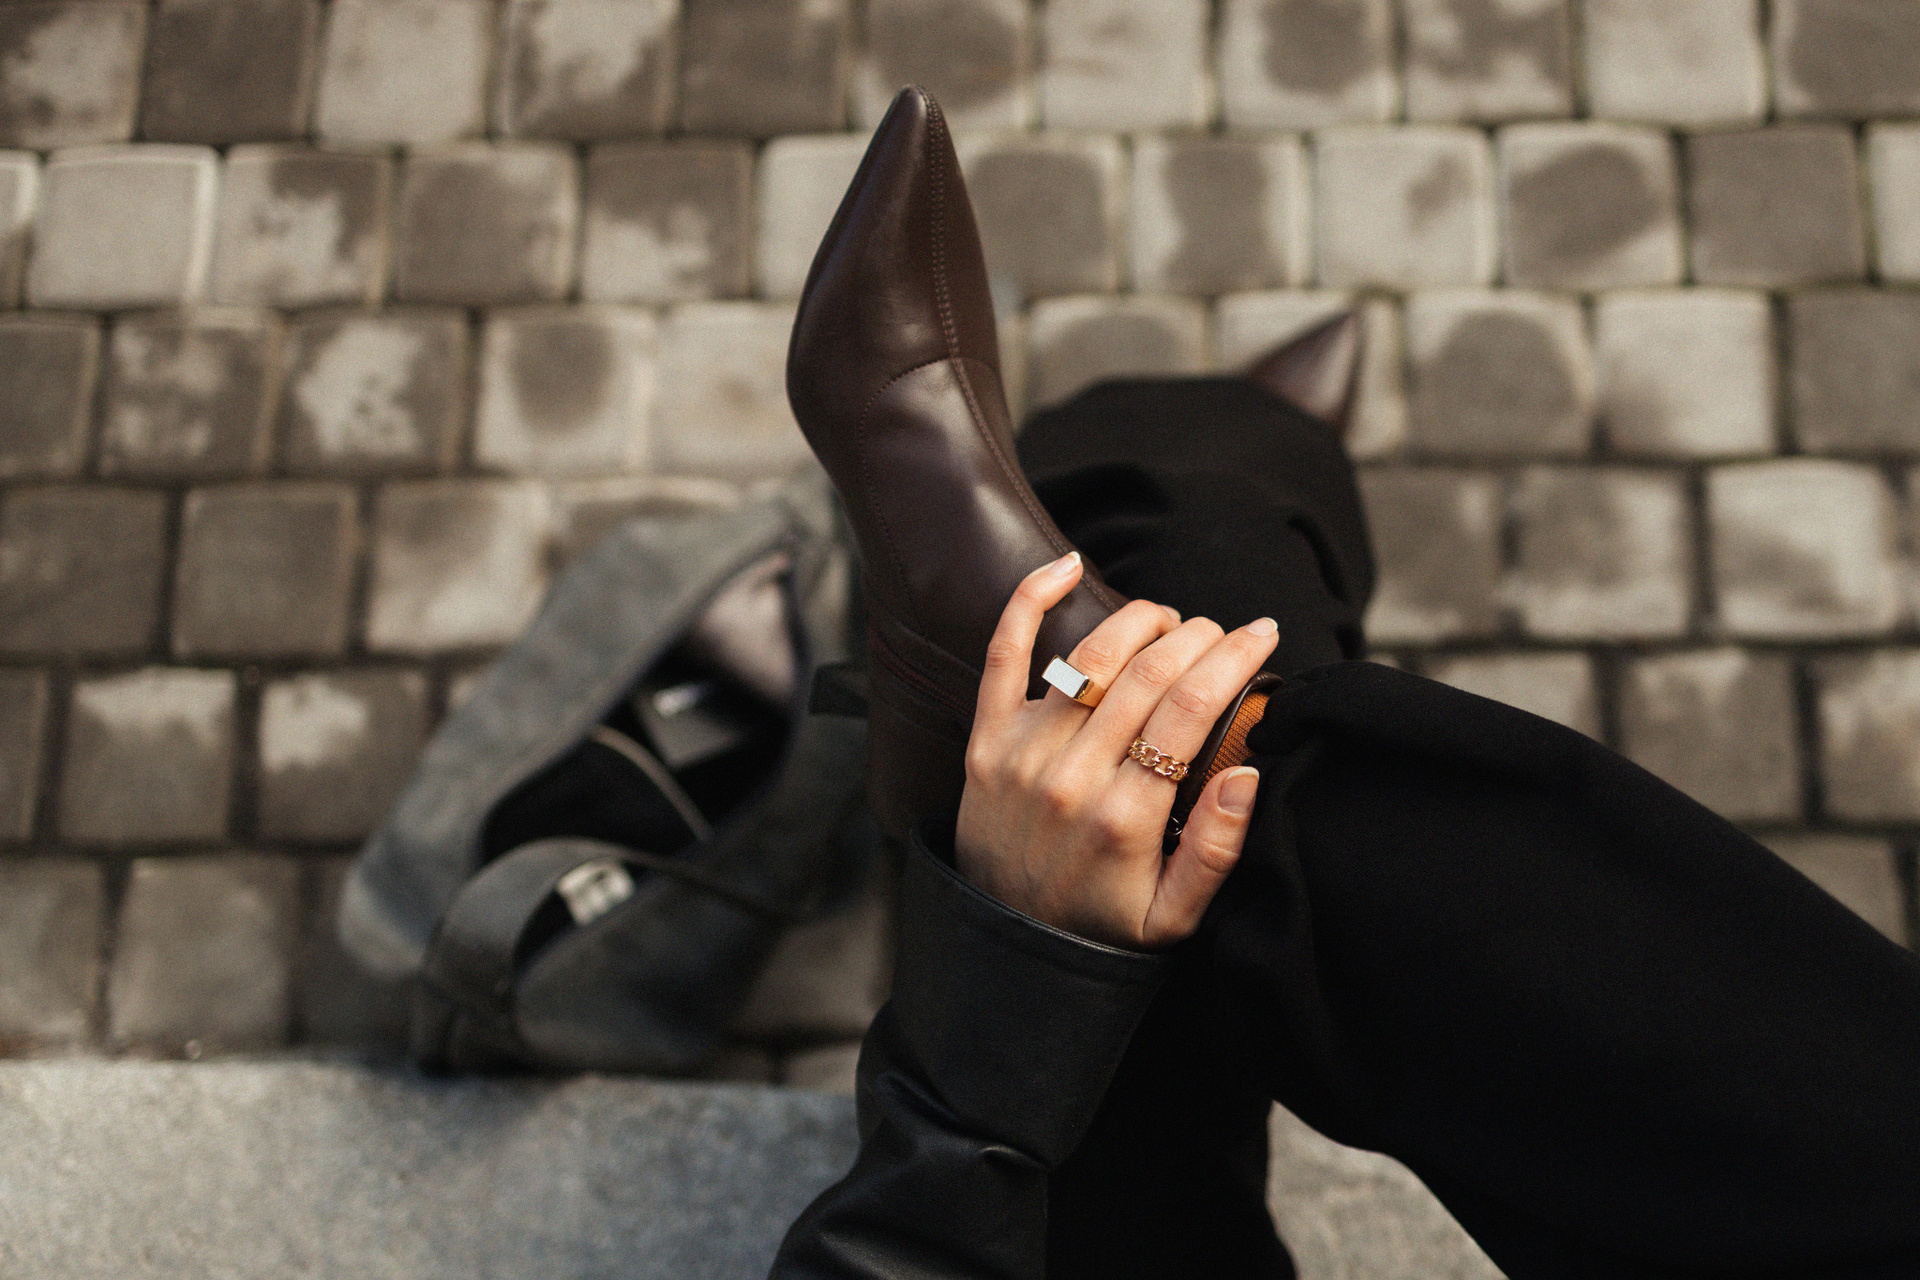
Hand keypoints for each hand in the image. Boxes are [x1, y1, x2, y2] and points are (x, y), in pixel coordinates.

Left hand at [955, 552, 1277, 949]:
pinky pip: (1003, 655)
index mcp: (1124, 816)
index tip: (1263, 634)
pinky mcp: (984, 742)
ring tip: (1174, 622)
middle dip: (1199, 636)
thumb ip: (1216, 850)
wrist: (1007, 949)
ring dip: (1141, 621)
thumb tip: (1250, 774)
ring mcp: (1021, 753)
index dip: (1233, 659)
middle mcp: (1070, 776)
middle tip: (1227, 631)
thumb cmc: (1102, 931)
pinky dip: (1030, 601)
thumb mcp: (1173, 917)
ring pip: (1092, 656)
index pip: (1190, 709)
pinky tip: (1067, 566)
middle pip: (1149, 674)